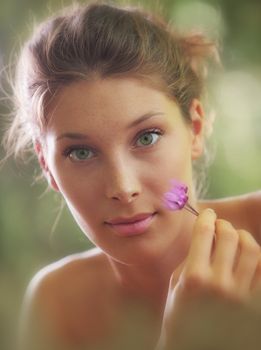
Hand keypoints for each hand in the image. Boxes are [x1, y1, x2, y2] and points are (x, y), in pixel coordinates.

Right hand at [158, 208, 260, 349]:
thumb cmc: (179, 316)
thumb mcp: (177, 285)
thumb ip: (191, 258)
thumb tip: (206, 235)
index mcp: (194, 277)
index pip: (204, 232)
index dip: (206, 217)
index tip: (207, 214)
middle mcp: (220, 284)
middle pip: (229, 236)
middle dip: (224, 225)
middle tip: (220, 226)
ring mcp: (241, 296)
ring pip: (252, 250)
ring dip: (243, 238)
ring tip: (236, 240)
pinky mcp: (255, 305)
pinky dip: (257, 259)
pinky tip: (248, 259)